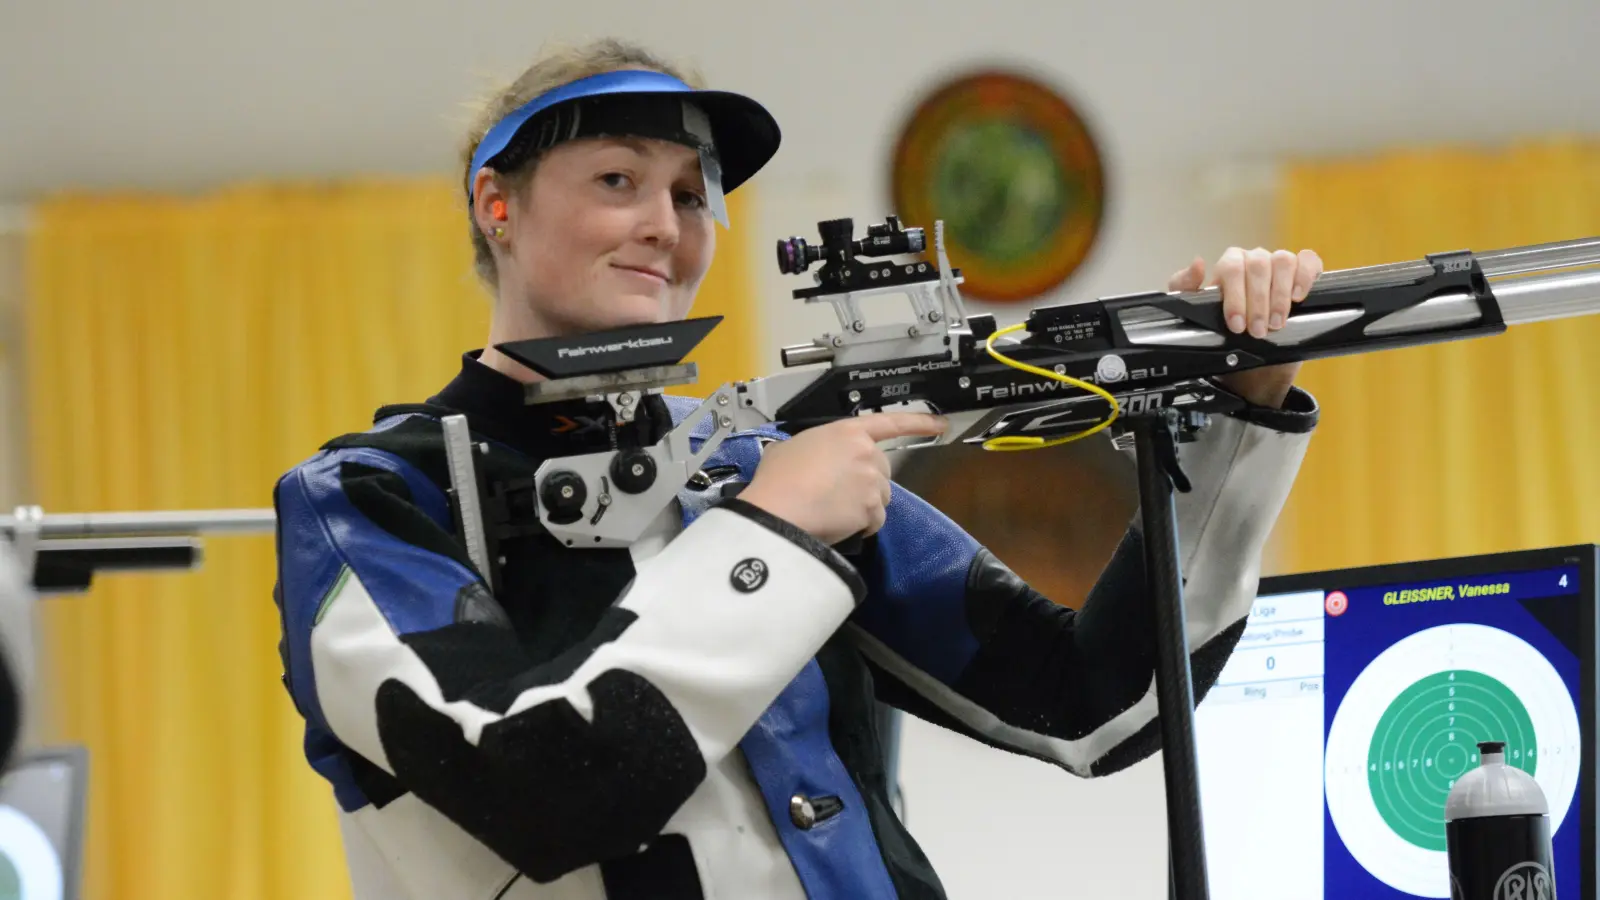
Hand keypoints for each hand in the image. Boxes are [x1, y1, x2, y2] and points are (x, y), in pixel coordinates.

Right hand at [739, 412, 947, 545]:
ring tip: (831, 511)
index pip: (890, 423)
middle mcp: (866, 453)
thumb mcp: (787, 449)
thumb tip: (802, 458)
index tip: (940, 423)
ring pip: (879, 498)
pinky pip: (873, 522)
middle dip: (866, 484)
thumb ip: (808, 449)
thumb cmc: (777, 479)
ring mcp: (872, 481)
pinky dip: (859, 527)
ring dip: (862, 507)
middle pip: (882, 470)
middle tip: (837, 495)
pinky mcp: (872, 509)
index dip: (918, 422)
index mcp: (847, 432)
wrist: (778, 509)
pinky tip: (837, 524)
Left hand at [1168, 247, 1323, 407]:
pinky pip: (1308, 262)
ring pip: (1283, 261)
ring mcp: (1279, 266)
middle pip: (1258, 265)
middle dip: (1258, 302)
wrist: (1250, 358)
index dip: (1235, 296)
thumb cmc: (1222, 331)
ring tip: (1275, 323)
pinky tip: (1298, 297)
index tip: (1236, 324)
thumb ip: (1186, 287)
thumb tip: (1198, 264)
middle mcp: (1255, 261)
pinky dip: (1305, 276)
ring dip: (1280, 295)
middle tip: (1257, 331)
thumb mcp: (1196, 313)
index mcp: (1230, 266)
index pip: (1232, 267)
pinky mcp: (1302, 275)